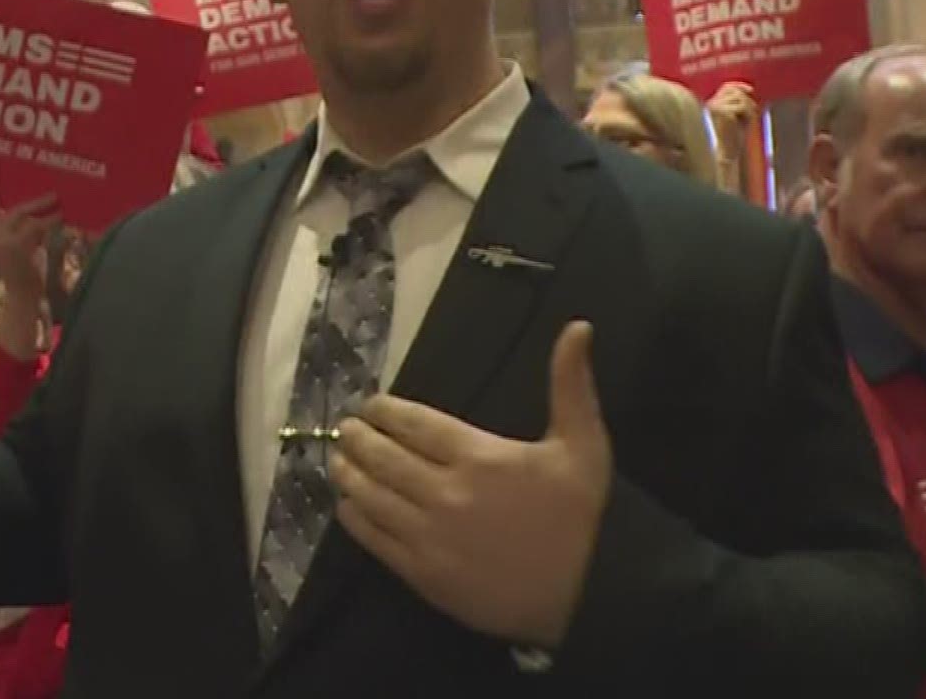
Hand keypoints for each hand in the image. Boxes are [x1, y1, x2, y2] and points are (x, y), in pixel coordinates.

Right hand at [0, 162, 57, 305]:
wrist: (22, 297)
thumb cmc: (26, 271)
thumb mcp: (24, 245)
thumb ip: (27, 226)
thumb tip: (46, 203)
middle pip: (14, 209)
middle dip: (36, 201)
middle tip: (56, 194)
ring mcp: (4, 242)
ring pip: (27, 217)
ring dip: (47, 211)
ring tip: (63, 206)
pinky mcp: (17, 248)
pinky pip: (36, 227)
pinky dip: (51, 221)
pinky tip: (62, 217)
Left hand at [332, 321, 610, 648]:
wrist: (586, 598)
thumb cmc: (580, 518)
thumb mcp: (586, 445)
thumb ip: (571, 385)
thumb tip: (576, 326)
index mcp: (479, 457)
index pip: (415, 424)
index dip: (386, 410)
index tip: (371, 404)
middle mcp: (446, 493)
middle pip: (385, 457)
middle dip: (359, 437)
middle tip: (345, 427)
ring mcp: (429, 536)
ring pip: (372, 496)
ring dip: (349, 473)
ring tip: (339, 458)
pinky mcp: (422, 574)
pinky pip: (376, 540)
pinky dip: (355, 519)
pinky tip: (347, 506)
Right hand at [706, 81, 757, 145]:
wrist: (726, 155)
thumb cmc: (732, 139)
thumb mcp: (736, 117)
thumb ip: (739, 103)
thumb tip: (748, 89)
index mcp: (711, 105)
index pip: (726, 87)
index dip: (739, 86)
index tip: (751, 90)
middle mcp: (711, 104)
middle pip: (734, 90)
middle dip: (747, 101)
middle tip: (751, 115)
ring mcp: (715, 107)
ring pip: (740, 97)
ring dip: (749, 109)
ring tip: (748, 121)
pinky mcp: (722, 112)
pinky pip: (742, 106)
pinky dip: (749, 115)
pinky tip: (747, 124)